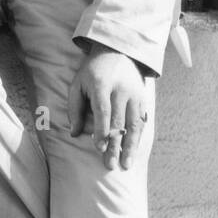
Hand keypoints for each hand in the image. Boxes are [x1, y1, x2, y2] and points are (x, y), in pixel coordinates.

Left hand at [68, 45, 149, 171]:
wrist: (117, 53)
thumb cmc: (92, 72)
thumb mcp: (78, 84)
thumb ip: (74, 108)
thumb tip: (74, 133)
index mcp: (102, 84)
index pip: (103, 110)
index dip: (102, 130)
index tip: (99, 147)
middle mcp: (121, 90)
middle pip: (119, 121)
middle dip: (115, 144)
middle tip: (110, 164)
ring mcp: (135, 95)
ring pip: (134, 125)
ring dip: (130, 146)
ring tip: (126, 164)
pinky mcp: (143, 100)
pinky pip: (141, 122)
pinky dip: (137, 138)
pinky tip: (133, 152)